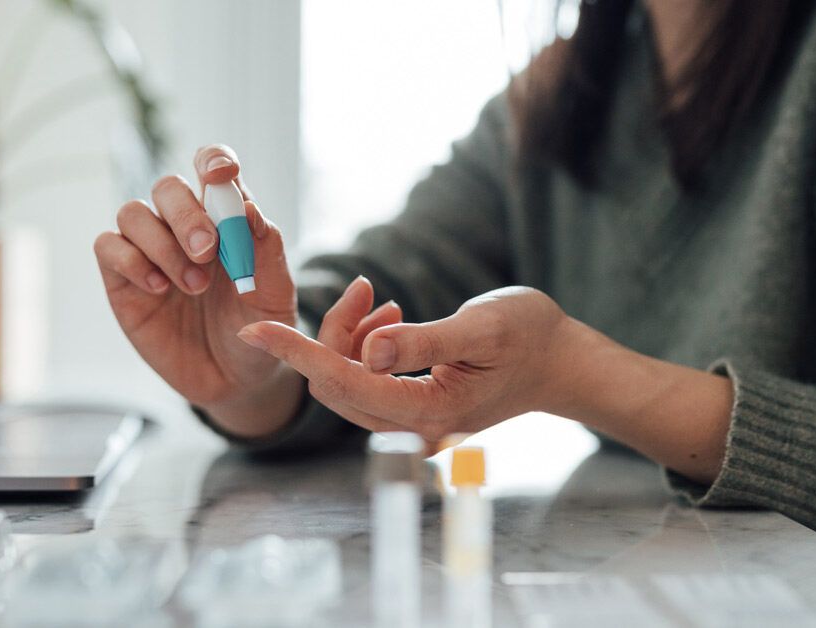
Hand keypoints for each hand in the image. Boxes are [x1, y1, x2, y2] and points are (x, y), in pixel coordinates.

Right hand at [94, 145, 302, 436]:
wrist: (235, 380)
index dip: (212, 161)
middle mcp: (182, 227)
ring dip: (163, 245)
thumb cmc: (258, 328)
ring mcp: (150, 252)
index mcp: (224, 219)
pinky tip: (160, 288)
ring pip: (134, 213)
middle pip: (167, 187)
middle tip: (207, 252)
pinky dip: (131, 261)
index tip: (220, 174)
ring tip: (193, 286)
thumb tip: (248, 206)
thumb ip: (267, 250)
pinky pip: (108, 247)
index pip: (211, 168)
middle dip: (186, 214)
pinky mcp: (123, 280)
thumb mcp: (275, 295)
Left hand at [236, 286, 586, 442]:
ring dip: (351, 339)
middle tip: (365, 290)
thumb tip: (369, 351)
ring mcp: (410, 427)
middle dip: (332, 335)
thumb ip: (424, 341)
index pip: (341, 382)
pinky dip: (364, 348)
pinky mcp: (409, 414)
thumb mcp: (481, 327)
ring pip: (346, 382)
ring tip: (389, 305)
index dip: (296, 352)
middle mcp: (412, 431)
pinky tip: (392, 321)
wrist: (560, 362)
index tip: (254, 329)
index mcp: (427, 413)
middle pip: (335, 385)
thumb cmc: (529, 337)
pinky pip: (364, 383)